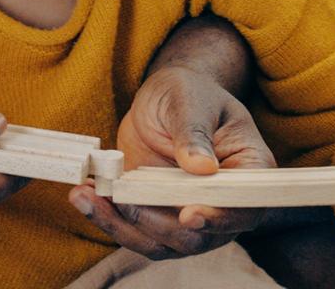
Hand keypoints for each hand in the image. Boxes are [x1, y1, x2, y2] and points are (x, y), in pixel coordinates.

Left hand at [68, 66, 275, 258]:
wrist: (164, 100)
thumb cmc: (189, 93)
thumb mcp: (190, 100)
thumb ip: (194, 131)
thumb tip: (202, 167)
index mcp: (249, 172)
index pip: (244, 207)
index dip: (220, 217)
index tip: (189, 214)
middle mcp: (223, 204)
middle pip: (198, 235)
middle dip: (155, 223)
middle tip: (120, 199)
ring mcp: (189, 215)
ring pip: (162, 242)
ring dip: (121, 226)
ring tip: (85, 197)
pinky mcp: (157, 215)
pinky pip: (135, 230)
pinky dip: (108, 218)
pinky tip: (85, 196)